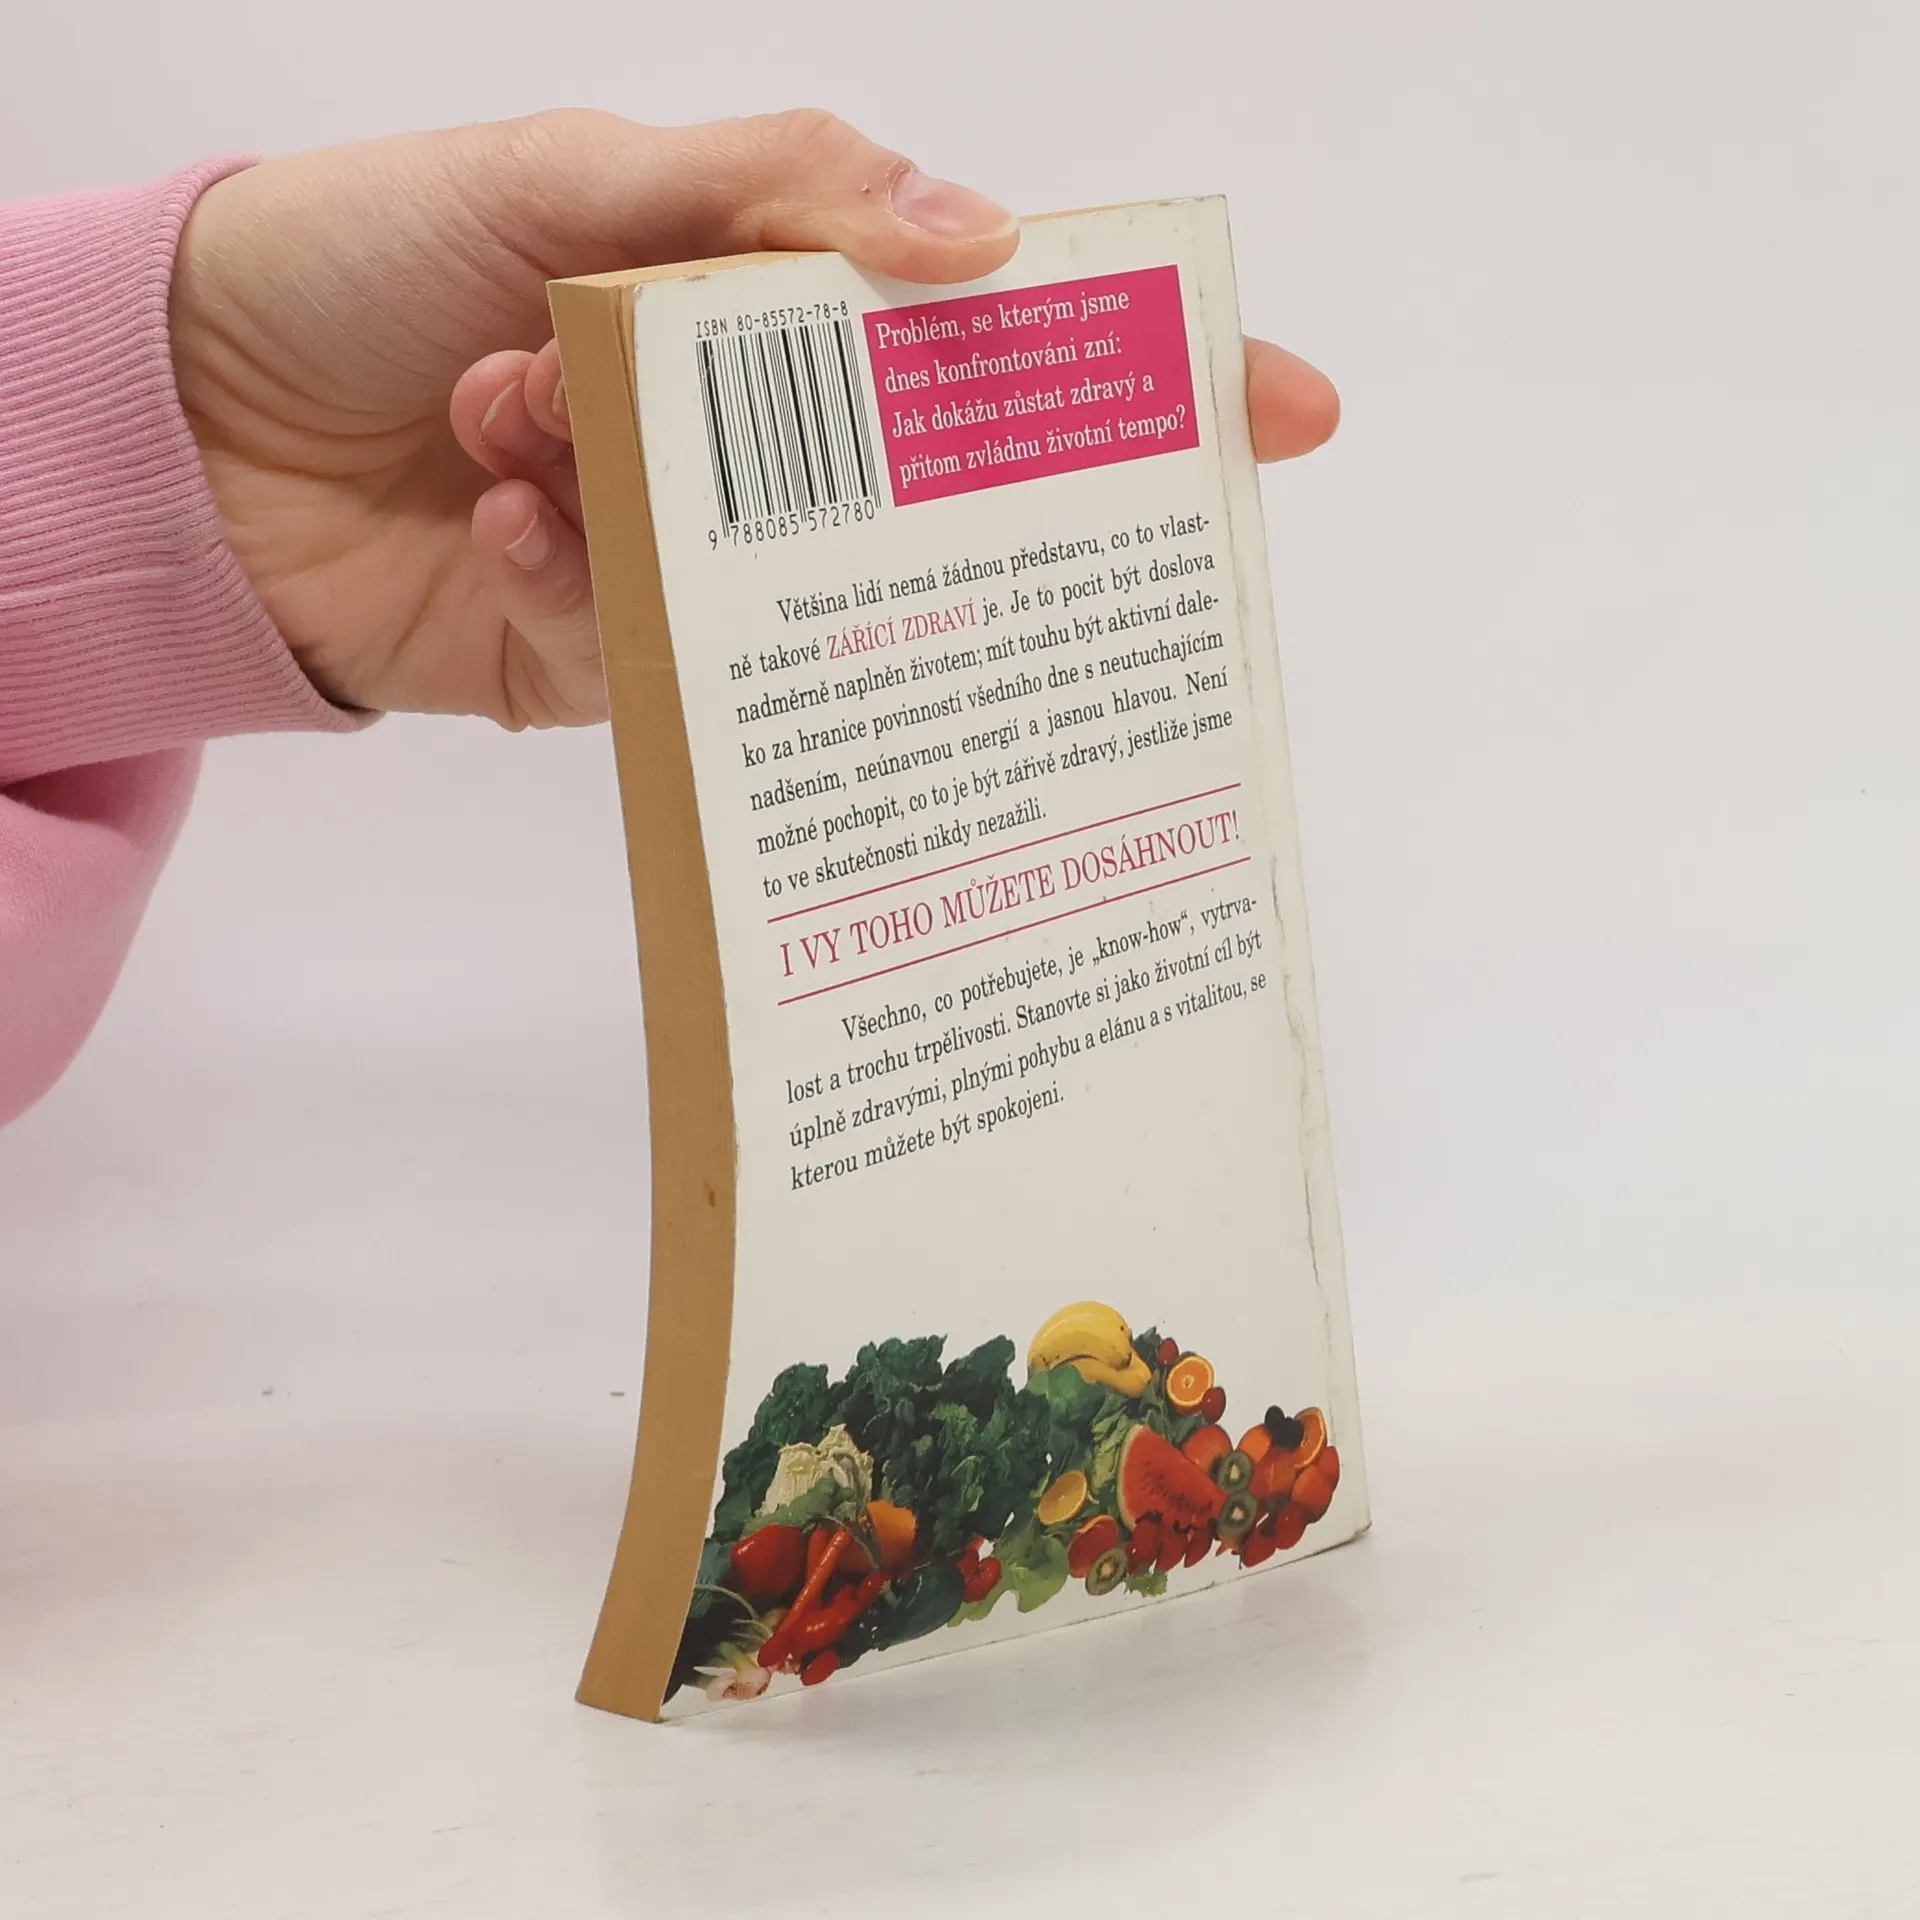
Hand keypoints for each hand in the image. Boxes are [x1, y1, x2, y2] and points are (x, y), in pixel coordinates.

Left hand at [172, 111, 1340, 728]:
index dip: (1141, 378)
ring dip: (649, 490)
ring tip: (528, 405)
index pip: (988, 342)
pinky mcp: (611, 667)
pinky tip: (494, 500)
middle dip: (941, 502)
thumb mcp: (575, 172)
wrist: (189, 423)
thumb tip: (978, 243)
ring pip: (771, 577)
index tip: (1283, 412)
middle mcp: (752, 451)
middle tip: (974, 520)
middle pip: (919, 493)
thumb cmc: (374, 253)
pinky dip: (568, 562)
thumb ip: (775, 197)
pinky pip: (650, 646)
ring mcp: (688, 568)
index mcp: (769, 312)